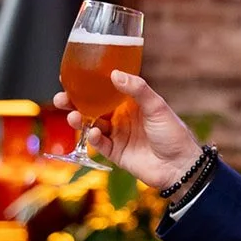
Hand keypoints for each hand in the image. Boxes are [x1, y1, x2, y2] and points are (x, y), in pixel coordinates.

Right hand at [55, 71, 201, 191]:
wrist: (180, 166)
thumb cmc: (173, 133)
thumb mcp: (157, 106)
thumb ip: (137, 90)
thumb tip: (114, 74)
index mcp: (131, 102)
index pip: (105, 89)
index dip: (88, 84)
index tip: (70, 77)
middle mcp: (121, 117)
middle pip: (92, 107)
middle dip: (74, 102)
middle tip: (60, 98)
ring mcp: (117, 135)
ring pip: (91, 124)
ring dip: (79, 120)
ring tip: (72, 116)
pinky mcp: (116, 153)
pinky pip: (99, 144)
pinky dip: (93, 138)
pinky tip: (94, 133)